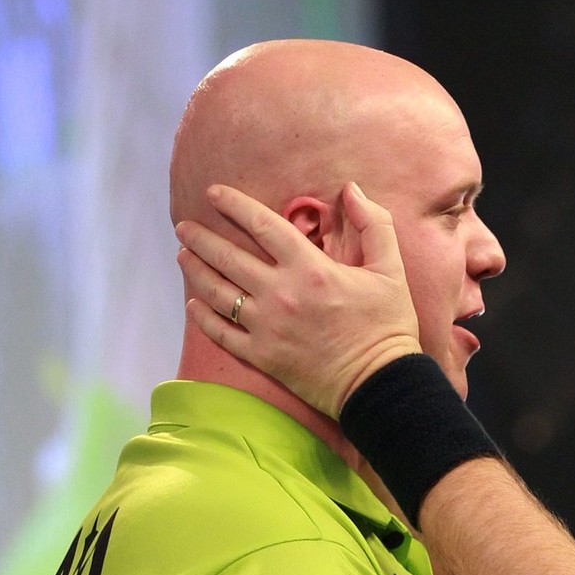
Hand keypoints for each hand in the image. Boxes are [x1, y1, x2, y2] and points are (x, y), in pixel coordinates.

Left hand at [175, 182, 422, 417]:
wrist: (380, 385)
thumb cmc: (388, 326)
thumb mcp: (391, 269)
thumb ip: (374, 223)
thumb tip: (351, 189)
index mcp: (311, 268)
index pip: (262, 225)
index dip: (234, 205)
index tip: (214, 193)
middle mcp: (281, 294)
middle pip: (229, 257)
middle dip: (201, 238)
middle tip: (184, 226)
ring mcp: (267, 327)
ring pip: (218, 292)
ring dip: (196, 271)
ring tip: (183, 256)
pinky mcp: (262, 356)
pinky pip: (222, 333)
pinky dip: (203, 317)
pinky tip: (193, 304)